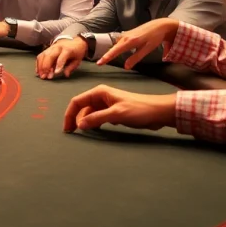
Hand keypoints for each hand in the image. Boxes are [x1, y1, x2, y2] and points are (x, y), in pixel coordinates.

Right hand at [35, 38, 86, 79]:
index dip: (58, 65)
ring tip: (41, 75)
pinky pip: (40, 56)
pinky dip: (38, 64)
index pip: (62, 57)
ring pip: (43, 56)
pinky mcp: (47, 49)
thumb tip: (66, 75)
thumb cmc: (76, 52)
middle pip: (49, 56)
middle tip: (45, 76)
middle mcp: (58, 47)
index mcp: (67, 50)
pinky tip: (38, 71)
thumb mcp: (77, 60)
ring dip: (41, 66)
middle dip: (46, 67)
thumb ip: (71, 68)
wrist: (74, 41)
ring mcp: (51, 48)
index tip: (55, 73)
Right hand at [62, 84, 176, 132]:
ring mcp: (107, 104)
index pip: (77, 101)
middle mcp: (100, 96)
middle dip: (75, 119)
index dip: (70, 114)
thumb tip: (79, 125)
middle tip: (72, 133)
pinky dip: (94, 124)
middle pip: (81, 107)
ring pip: (89, 113)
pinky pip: (98, 118)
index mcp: (99, 92)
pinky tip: (95, 131)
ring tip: (81, 134)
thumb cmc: (138, 109)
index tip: (67, 129)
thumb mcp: (116, 114)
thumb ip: (96, 118)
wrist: (157, 112)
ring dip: (85, 122)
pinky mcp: (113, 112)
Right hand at [97, 19, 179, 68]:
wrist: (159, 25)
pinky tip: (116, 51)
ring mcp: (125, 34)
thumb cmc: (154, 38)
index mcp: (130, 41)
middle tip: (100, 63)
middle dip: (106, 56)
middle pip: (113, 48)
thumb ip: (136, 58)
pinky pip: (119, 42)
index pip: (115, 51)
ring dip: (111, 52)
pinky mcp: (127, 34)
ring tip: (105, 59)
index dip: (107, 57)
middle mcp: (125, 37)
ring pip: (116, 45)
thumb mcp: (147, 49)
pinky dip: (116, 48)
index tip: (99, 63)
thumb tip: (126, 67)